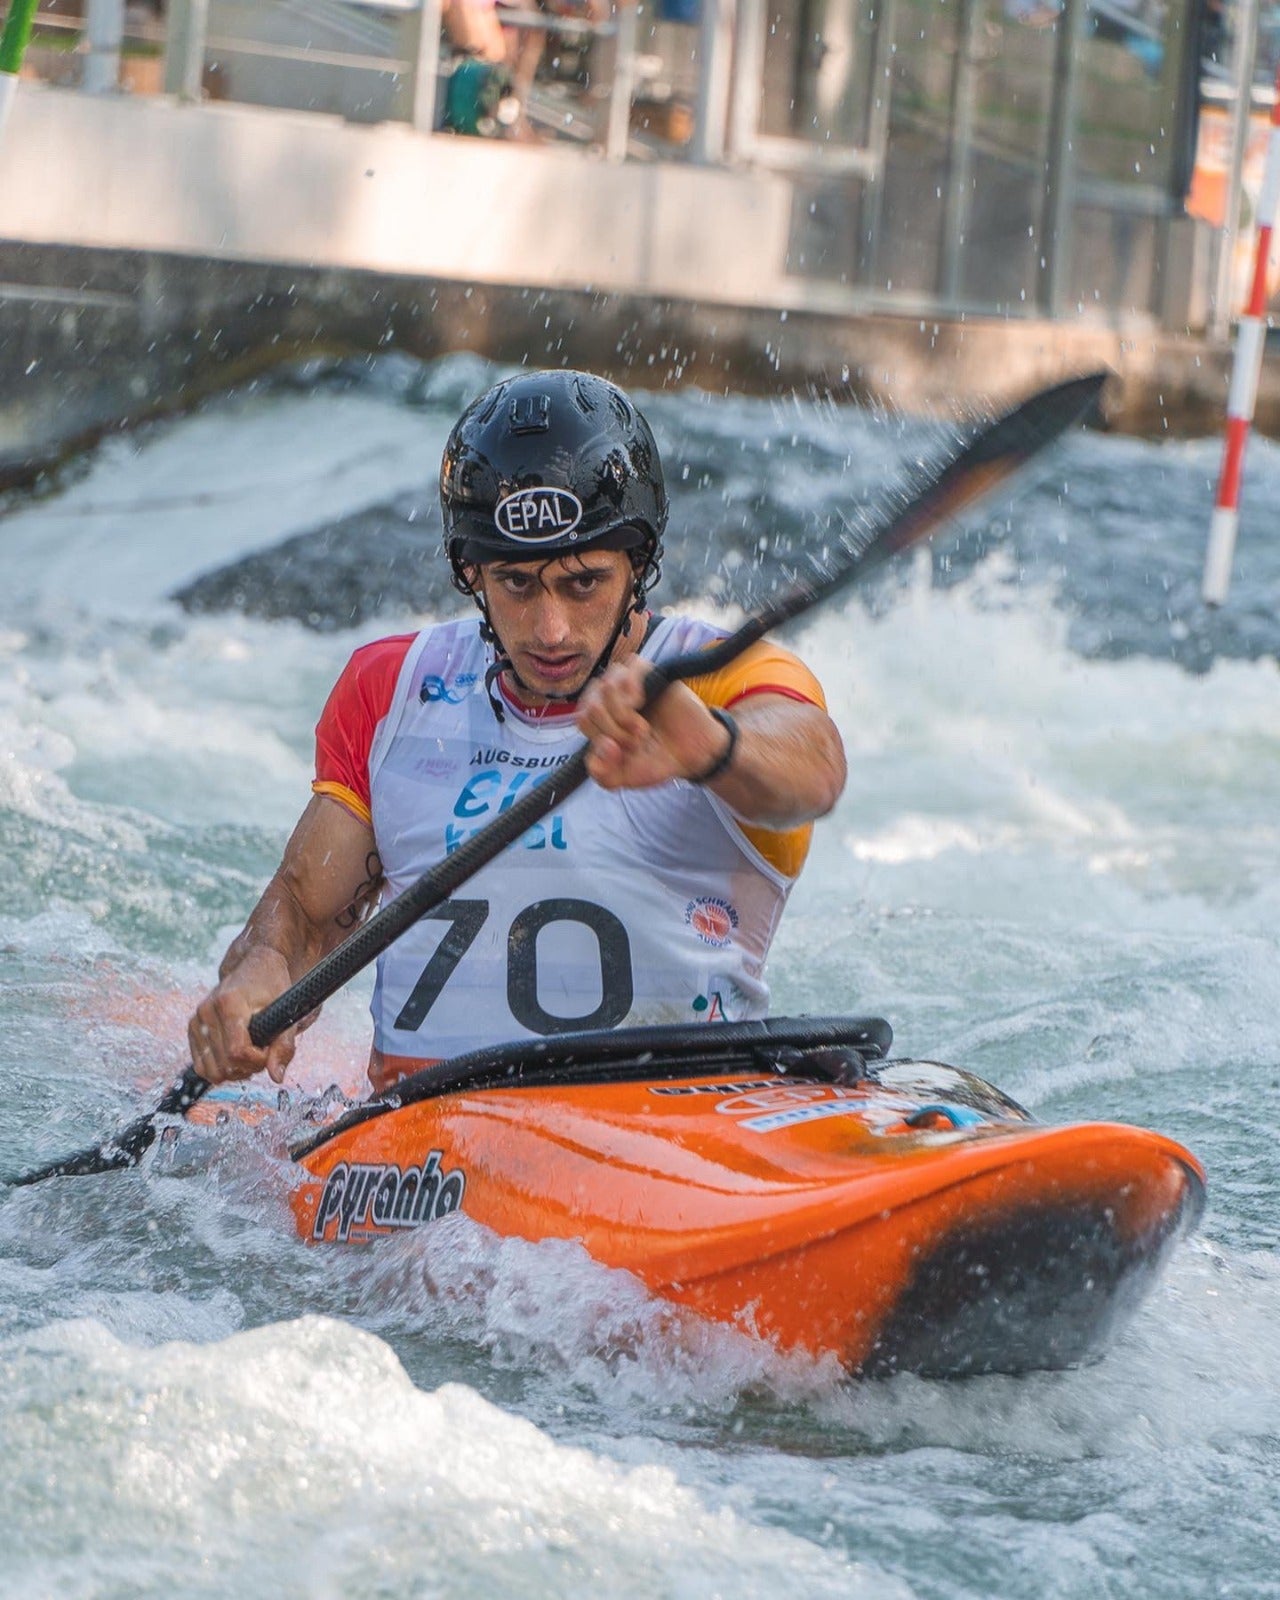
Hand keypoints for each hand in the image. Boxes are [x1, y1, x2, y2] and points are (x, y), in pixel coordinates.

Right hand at [187, 948, 298, 1085]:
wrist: (255, 966)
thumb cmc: (272, 985)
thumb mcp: (285, 1012)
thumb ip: (284, 1046)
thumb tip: (277, 1077)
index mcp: (228, 1003)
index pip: (237, 1052)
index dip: (258, 1060)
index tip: (270, 1049)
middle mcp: (206, 1011)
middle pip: (224, 1065)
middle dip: (249, 1067)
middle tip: (263, 1050)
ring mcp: (196, 1021)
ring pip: (211, 1071)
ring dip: (234, 1070)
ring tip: (250, 1052)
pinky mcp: (192, 1029)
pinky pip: (201, 1066)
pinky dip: (221, 1068)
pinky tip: (237, 1054)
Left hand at [575, 655, 731, 789]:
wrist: (693, 754)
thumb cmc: (657, 760)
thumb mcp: (622, 777)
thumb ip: (601, 773)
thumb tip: (605, 745)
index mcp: (601, 720)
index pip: (583, 719)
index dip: (600, 738)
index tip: (622, 751)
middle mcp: (612, 699)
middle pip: (591, 705)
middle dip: (613, 731)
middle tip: (636, 741)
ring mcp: (630, 684)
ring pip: (606, 686)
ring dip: (622, 714)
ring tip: (641, 728)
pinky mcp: (650, 673)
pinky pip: (629, 666)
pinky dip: (630, 687)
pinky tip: (641, 701)